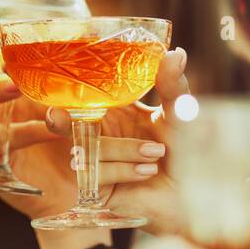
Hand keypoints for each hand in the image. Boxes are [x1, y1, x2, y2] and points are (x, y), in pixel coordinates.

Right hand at [14, 48, 190, 229]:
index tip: (63, 80)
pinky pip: (98, 172)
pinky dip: (125, 169)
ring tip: (157, 155)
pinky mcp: (95, 187)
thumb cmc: (187, 153)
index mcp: (115, 111)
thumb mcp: (179, 115)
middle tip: (56, 115)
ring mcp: (95, 161)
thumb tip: (176, 52)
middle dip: (61, 120)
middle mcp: (100, 134)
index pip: (88, 97)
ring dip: (126, 149)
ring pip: (90, 148)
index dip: (71, 90)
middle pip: (70, 123)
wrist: (193, 196)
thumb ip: (172, 86)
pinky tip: (149, 171)